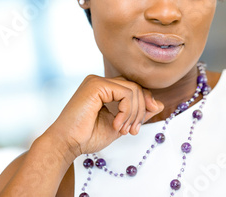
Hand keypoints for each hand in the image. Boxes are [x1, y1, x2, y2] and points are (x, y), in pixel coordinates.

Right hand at [44, 75, 163, 159]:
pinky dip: (127, 111)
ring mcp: (97, 81)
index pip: (133, 88)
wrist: (66, 144)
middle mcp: (100, 81)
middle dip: (141, 111)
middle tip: (132, 130)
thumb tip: (159, 104)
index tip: (138, 126)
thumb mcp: (120, 124)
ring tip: (124, 130)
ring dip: (134, 114)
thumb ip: (137, 113)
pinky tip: (117, 125)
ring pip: (133, 90)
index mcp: (104, 88)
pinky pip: (126, 93)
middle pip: (136, 87)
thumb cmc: (87, 137)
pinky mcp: (97, 85)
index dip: (144, 104)